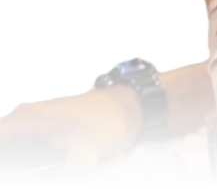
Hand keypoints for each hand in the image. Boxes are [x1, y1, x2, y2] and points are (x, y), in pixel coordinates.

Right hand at [0, 87, 140, 184]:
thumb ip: (73, 172)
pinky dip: (18, 174)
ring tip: (21, 182)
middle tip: (13, 182)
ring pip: (6, 157)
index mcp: (27, 119)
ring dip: (9, 172)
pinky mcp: (42, 143)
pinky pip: (20, 159)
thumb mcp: (91, 146)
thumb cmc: (109, 118)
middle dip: (1, 171)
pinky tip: (26, 181)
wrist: (131, 107)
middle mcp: (24, 123)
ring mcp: (32, 133)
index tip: (2, 176)